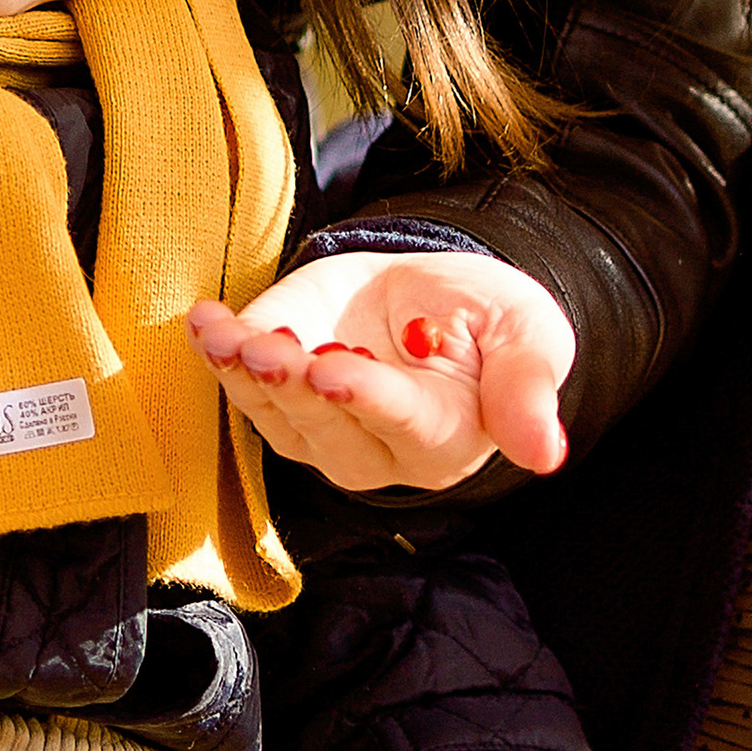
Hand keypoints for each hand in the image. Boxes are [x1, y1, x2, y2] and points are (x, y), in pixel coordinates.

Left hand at [186, 251, 574, 494]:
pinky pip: (244, 388)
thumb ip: (528, 386)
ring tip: (225, 334)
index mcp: (446, 436)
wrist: (436, 297)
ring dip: (245, 376)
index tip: (333, 369)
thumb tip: (545, 453)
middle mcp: (378, 450)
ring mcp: (322, 430)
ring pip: (279, 417)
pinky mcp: (281, 397)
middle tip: (269, 347)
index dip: (367, 398)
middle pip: (330, 431)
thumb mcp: (527, 332)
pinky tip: (206, 322)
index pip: (403, 423)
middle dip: (295, 388)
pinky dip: (220, 355)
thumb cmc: (489, 319)